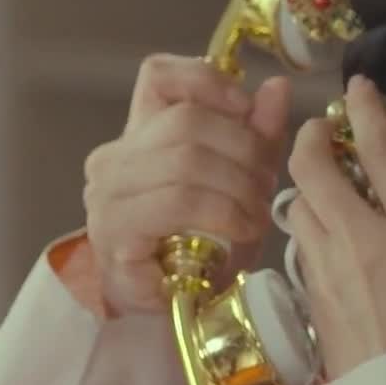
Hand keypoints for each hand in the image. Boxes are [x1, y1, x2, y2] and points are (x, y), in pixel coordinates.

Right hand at [83, 54, 291, 315]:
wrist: (175, 308)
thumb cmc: (204, 244)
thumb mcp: (241, 181)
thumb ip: (257, 134)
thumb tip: (277, 87)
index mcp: (141, 133)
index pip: (159, 76)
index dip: (207, 79)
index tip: (246, 106)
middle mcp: (115, 155)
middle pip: (187, 119)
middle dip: (243, 148)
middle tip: (268, 183)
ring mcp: (108, 192)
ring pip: (186, 159)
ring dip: (238, 184)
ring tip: (258, 211)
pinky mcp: (115, 229)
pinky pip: (178, 201)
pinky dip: (223, 211)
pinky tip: (242, 228)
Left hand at [285, 74, 385, 379]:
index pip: (380, 147)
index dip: (366, 109)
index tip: (359, 89)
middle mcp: (363, 235)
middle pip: (313, 166)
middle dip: (310, 139)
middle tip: (321, 132)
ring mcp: (328, 265)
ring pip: (296, 203)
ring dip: (304, 183)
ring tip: (322, 181)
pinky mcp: (310, 293)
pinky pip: (300, 242)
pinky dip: (308, 224)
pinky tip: (323, 231)